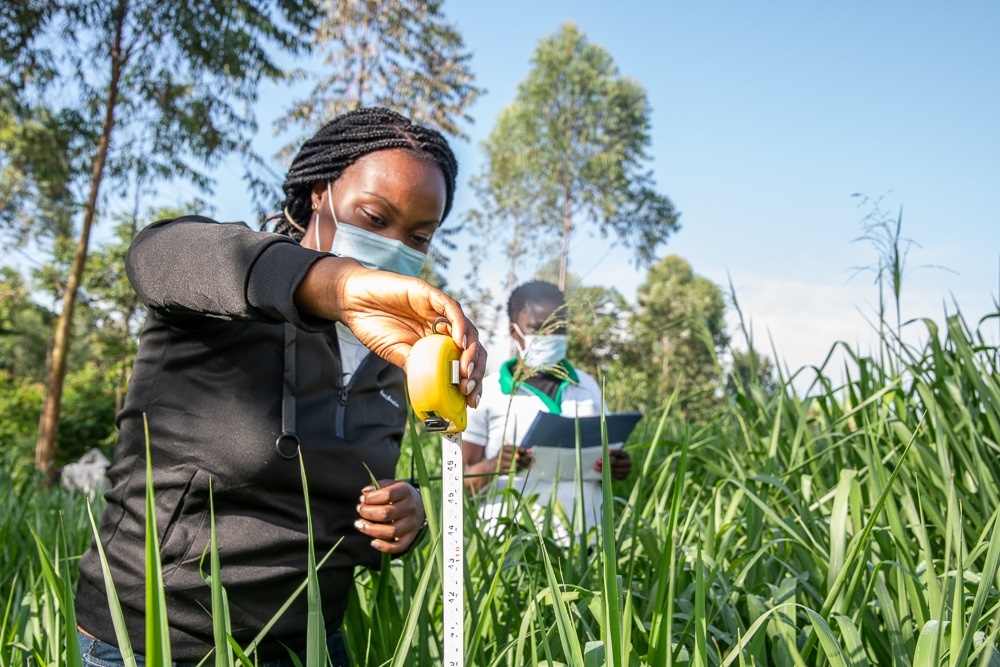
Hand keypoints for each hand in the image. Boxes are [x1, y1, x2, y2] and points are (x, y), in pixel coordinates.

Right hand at [294, 257, 485, 406]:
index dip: (471, 380)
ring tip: (465, 371)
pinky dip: (460, 325)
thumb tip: (432, 392)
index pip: (463, 361)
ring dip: (470, 351)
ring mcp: (438, 310)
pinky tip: (459, 342)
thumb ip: (415, 366)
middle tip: (468, 389)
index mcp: (437, 342)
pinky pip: (452, 309)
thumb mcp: (396, 353)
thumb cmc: (373, 326)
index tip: (471, 400)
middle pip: (471, 347)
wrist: (352, 302)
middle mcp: (442, 326)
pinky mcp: (430, 294)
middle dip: (475, 370)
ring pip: (467, 329)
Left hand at [355, 480, 425, 553]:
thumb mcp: (391, 484)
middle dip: (368, 512)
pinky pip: (399, 547)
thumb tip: (365, 493)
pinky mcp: (411, 537)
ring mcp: (412, 524)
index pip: (387, 495)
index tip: (363, 499)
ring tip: (360, 524)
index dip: (371, 498)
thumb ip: (377, 486)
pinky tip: (373, 542)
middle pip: (386, 513)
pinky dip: (385, 547)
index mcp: (405, 491)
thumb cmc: (399, 494)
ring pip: (391, 531)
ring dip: (371, 530)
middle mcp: (410, 508)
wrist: (420, 505)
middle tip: (360, 510)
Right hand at [492, 443, 531, 472]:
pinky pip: (512, 470)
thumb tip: (529, 451)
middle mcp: (502, 455)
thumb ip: (516, 451)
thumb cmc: (502, 458)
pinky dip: (518, 470)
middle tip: (533, 460)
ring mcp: (501, 463)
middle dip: (526, 459)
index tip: (530, 451)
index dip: (523, 450)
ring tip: (530, 466)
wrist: (491, 467)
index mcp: (504, 448)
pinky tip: (522, 469)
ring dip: (523, 465)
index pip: (515, 448)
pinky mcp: (501, 470)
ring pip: (515, 464)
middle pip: (516, 457)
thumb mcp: (507, 452)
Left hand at [594, 449, 630, 480]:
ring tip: (597, 468)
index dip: (614, 453)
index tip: (607, 452)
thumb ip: (609, 454)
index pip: (620, 453)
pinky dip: (608, 474)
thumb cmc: (615, 458)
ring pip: (616, 471)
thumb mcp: (614, 455)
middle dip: (607, 462)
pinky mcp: (623, 477)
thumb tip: (601, 456)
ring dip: (605, 469)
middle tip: (598, 462)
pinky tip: (601, 472)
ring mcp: (627, 471)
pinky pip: (615, 476)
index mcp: (626, 455)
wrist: (621, 466)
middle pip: (618, 463)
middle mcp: (628, 463)